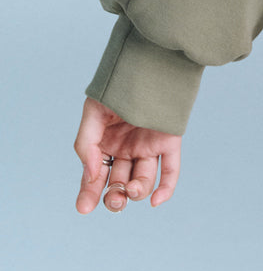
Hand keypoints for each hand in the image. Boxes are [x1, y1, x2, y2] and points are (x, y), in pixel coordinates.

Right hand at [73, 97, 181, 213]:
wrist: (148, 63)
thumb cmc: (117, 87)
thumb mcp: (93, 113)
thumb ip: (86, 145)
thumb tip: (91, 176)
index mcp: (107, 144)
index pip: (96, 176)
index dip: (89, 193)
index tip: (84, 208)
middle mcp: (127, 149)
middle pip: (120, 184)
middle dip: (115, 197)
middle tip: (114, 198)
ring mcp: (148, 147)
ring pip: (143, 181)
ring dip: (136, 192)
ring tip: (131, 188)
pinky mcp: (169, 141)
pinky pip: (170, 170)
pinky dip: (166, 188)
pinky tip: (157, 202)